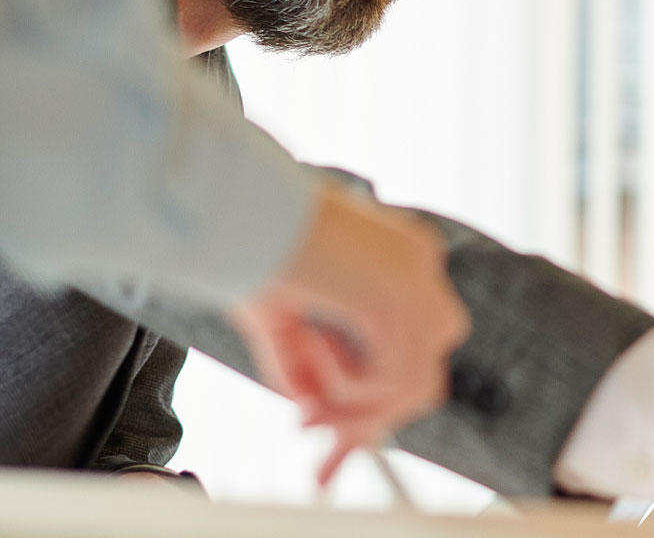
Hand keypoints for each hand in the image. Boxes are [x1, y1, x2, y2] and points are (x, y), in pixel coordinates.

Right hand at [229, 180, 468, 485]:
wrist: (228, 206)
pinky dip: (343, 387)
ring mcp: (418, 280)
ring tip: (301, 395)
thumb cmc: (242, 244)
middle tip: (318, 447)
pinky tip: (307, 344)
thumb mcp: (279, 318)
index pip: (413, 346)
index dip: (374, 398)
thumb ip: (304, 365)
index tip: (327, 435)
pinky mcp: (399, 300)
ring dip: (350, 408)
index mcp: (398, 256)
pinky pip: (387, 382)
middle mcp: (420, 264)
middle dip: (370, 420)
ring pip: (410, 385)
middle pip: (424, 370)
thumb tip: (309, 410)